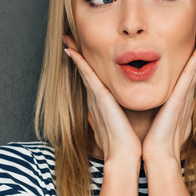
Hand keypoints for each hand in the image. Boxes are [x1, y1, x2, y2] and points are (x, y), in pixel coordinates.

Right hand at [63, 35, 141, 161]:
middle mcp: (95, 100)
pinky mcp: (99, 99)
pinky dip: (79, 62)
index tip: (80, 52)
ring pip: (84, 71)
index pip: (93, 80)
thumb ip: (122, 115)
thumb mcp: (123, 124)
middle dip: (77, 56)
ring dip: (76, 54)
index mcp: (102, 105)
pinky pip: (87, 76)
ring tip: (68, 39)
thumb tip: (125, 112)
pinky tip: (71, 50)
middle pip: (85, 72)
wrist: (124, 156)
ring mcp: (95, 99)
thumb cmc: (127, 143)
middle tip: (68, 39)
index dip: (86, 66)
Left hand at [141, 24, 195, 163]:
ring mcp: (185, 97)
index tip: (194, 41)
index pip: (186, 74)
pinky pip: (190, 74)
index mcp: (178, 101)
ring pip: (195, 66)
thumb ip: (156, 109)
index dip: (192, 57)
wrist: (158, 155)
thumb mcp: (156, 120)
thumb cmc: (155, 141)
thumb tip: (148, 103)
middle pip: (194, 67)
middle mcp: (185, 96)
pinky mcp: (181, 99)